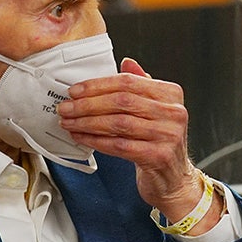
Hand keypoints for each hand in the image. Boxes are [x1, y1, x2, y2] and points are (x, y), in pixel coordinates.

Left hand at [58, 57, 200, 215]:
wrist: (174, 178)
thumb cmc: (160, 142)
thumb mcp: (155, 110)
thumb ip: (142, 86)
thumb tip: (126, 63)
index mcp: (171, 94)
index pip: (129, 82)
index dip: (98, 85)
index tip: (76, 91)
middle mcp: (173, 113)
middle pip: (122, 101)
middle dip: (88, 104)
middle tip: (67, 108)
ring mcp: (168, 135)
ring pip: (118, 124)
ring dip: (87, 123)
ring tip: (70, 123)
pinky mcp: (158, 156)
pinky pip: (119, 145)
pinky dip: (96, 141)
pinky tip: (82, 138)